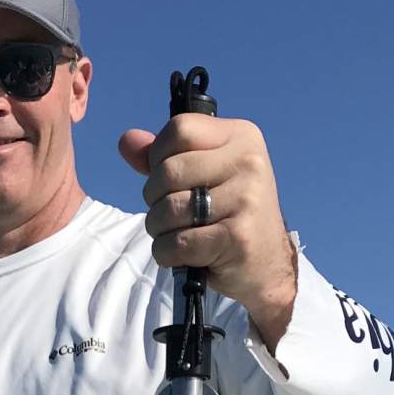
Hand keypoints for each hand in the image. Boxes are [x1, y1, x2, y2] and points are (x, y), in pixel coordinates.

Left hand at [118, 113, 296, 330]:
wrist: (267, 265)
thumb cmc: (229, 215)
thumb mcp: (204, 175)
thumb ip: (164, 157)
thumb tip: (126, 141)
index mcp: (241, 136)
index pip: (179, 129)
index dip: (159, 156)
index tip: (169, 179)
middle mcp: (248, 162)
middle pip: (168, 171)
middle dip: (154, 199)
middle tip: (168, 214)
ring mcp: (246, 200)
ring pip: (169, 209)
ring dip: (159, 229)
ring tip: (176, 234)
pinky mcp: (237, 237)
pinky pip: (178, 242)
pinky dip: (167, 254)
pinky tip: (183, 255)